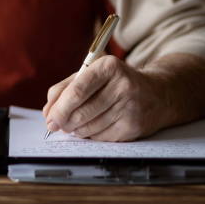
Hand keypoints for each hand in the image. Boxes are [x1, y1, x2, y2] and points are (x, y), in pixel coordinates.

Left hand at [42, 56, 173, 141]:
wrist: (156, 94)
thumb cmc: (114, 83)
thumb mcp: (90, 75)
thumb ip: (64, 89)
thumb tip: (48, 112)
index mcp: (108, 67)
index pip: (77, 91)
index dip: (59, 108)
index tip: (49, 118)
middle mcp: (122, 85)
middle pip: (81, 111)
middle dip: (64, 122)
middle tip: (56, 125)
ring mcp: (130, 107)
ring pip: (89, 127)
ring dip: (76, 130)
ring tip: (75, 124)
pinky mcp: (133, 126)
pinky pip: (100, 137)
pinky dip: (90, 135)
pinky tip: (93, 127)